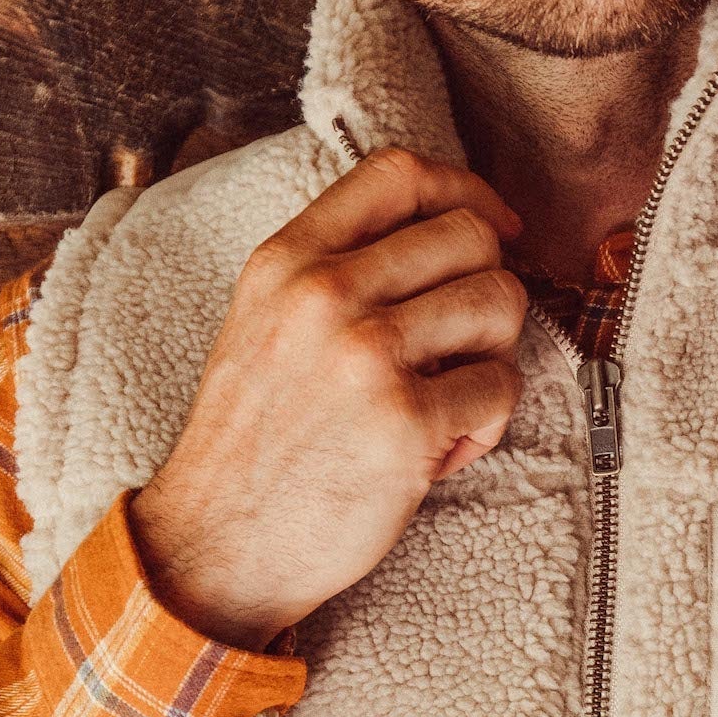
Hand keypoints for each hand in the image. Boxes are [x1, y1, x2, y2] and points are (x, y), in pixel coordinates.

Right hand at [130, 149, 527, 647]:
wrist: (216, 545)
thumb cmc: (257, 439)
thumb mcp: (265, 321)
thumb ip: (334, 266)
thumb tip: (457, 228)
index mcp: (286, 260)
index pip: (399, 171)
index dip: (465, 192)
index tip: (492, 228)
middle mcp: (323, 293)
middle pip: (471, 235)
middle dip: (489, 288)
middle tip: (463, 343)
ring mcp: (365, 356)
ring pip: (501, 301)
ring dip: (495, 354)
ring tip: (450, 396)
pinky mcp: (405, 422)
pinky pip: (501, 387)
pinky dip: (489, 423)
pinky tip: (444, 448)